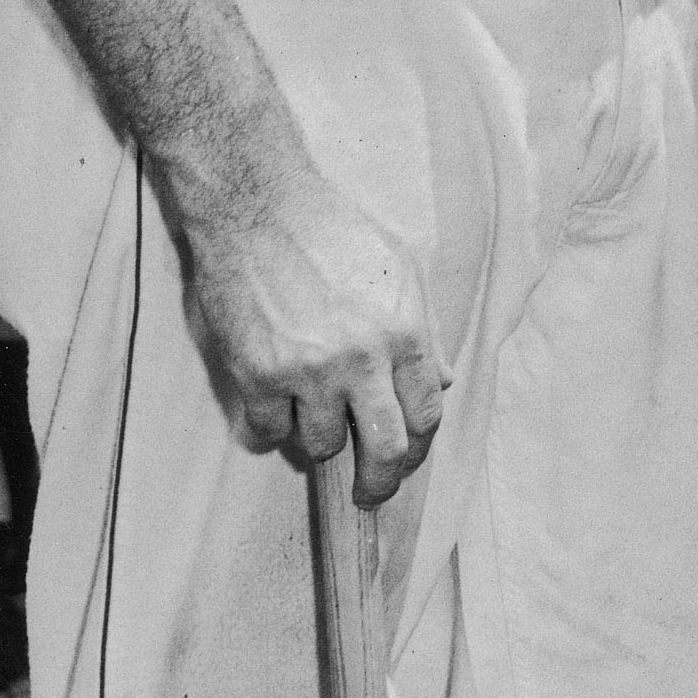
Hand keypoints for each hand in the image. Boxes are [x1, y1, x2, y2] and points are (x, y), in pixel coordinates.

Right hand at [182, 154, 447, 509]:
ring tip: (311, 410)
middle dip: (380, 482)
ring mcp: (308, 370)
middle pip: (386, 450)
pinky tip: (273, 404)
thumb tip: (439, 383)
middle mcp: (362, 358)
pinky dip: (271, 427)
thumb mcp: (401, 267)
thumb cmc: (333, 230)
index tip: (405, 458)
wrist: (258, 205)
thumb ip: (424, 329)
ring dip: (318, 437)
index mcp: (404, 331)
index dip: (418, 447)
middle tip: (368, 492)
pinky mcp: (257, 375)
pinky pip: (269, 431)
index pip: (426, 416)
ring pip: (321, 445)